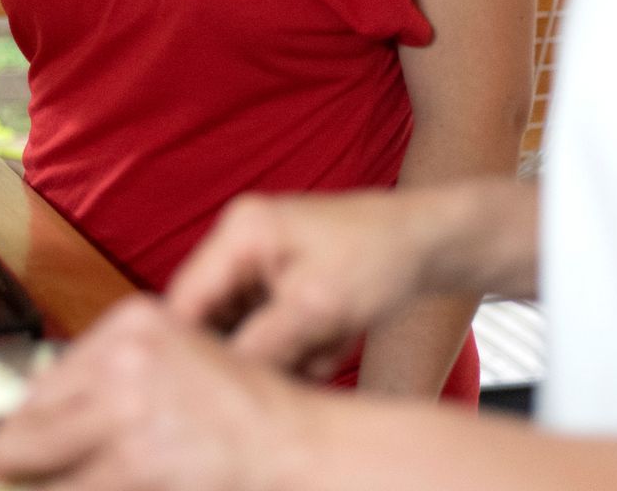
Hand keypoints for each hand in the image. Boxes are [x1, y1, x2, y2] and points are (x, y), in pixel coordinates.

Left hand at [0, 296, 324, 490]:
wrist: (297, 444)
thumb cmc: (244, 411)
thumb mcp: (177, 365)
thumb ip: (115, 377)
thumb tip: (38, 414)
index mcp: (134, 322)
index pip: (53, 373)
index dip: (12, 413)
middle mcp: (124, 354)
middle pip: (36, 410)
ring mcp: (127, 405)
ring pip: (40, 451)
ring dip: (13, 475)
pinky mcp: (135, 455)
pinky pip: (70, 487)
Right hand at [164, 192, 433, 379]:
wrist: (430, 243)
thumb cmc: (379, 259)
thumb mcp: (318, 309)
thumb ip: (263, 343)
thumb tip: (223, 378)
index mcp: (241, 231)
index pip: (187, 297)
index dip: (191, 346)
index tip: (214, 385)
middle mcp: (241, 239)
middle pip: (216, 315)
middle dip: (257, 347)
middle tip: (300, 355)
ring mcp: (261, 259)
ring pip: (247, 327)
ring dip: (287, 347)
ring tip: (330, 338)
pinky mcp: (280, 277)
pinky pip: (271, 324)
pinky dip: (302, 341)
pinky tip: (336, 333)